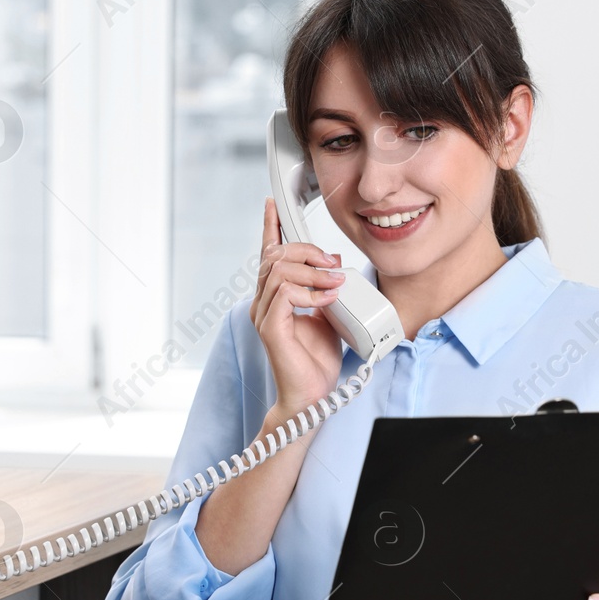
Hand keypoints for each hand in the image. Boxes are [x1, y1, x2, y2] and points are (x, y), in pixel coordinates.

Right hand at [251, 196, 346, 415]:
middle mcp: (263, 302)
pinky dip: (309, 292)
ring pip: (278, 271)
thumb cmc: (317, 358)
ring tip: (335, 283)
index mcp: (275, 296)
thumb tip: (335, 267)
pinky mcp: (270, 328)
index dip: (270, 227)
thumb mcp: (328, 313)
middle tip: (333, 263)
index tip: (272, 204)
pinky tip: (326, 299)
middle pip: (275, 256)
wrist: (313, 395)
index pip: (268, 255)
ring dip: (312, 272)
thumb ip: (325, 289)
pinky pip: (284, 294)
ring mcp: (263, 314)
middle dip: (306, 251)